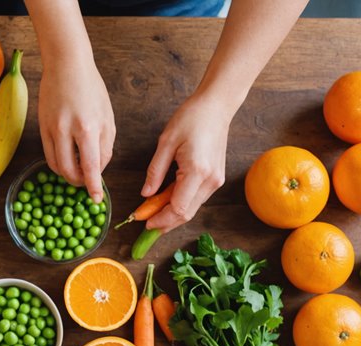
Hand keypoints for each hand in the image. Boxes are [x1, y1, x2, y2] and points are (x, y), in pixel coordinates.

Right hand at [38, 59, 114, 203]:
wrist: (66, 65)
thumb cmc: (91, 88)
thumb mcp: (108, 117)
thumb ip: (105, 146)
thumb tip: (98, 168)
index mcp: (88, 127)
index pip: (91, 167)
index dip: (93, 187)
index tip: (96, 199)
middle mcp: (67, 131)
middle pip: (70, 171)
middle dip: (79, 182)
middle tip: (87, 183)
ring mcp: (51, 130)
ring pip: (56, 166)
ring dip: (67, 175)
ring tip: (77, 172)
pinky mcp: (40, 127)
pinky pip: (48, 155)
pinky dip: (58, 163)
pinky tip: (67, 160)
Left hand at [140, 96, 231, 231]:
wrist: (216, 107)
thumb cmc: (191, 118)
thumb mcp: (166, 143)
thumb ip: (155, 171)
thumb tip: (145, 194)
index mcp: (196, 171)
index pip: (178, 209)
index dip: (161, 219)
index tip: (144, 222)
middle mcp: (210, 180)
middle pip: (186, 214)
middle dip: (165, 222)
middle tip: (145, 222)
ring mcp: (216, 180)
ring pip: (192, 208)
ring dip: (172, 213)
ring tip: (152, 212)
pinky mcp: (216, 178)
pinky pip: (196, 198)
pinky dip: (181, 203)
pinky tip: (166, 200)